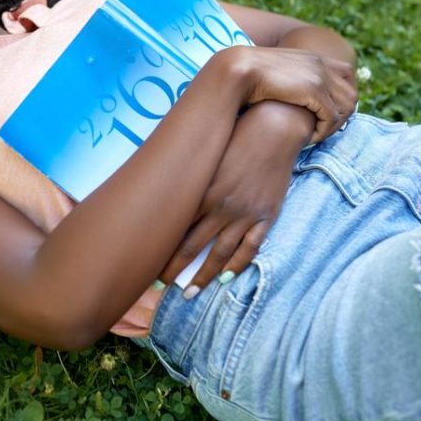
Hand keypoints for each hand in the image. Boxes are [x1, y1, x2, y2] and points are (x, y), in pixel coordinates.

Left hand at [156, 101, 311, 293]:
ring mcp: (245, 213)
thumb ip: (185, 176)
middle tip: (159, 286)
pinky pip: (250, 247)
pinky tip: (226, 278)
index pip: (175, 228)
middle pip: (192, 246)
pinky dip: (238, 265)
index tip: (146, 264)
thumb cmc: (234, 135)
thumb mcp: (204, 153)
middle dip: (174, 269)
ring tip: (190, 294)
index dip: (160, 249)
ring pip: (220, 253)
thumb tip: (162, 191)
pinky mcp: (267, 215)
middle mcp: (221, 206)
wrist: (274, 126)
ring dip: (204, 276)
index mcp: (201, 190)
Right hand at [223, 46, 356, 142]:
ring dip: (333, 126)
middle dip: (341, 116)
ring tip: (316, 135)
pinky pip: (331, 118)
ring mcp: (321, 76)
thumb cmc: (249, 76)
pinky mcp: (315, 91)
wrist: (240, 69)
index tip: (330, 112)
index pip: (347, 74)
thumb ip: (291, 79)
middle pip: (351, 94)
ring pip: (345, 108)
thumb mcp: (276, 73)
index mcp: (313, 57)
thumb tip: (293, 93)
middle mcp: (321, 64)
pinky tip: (308, 138)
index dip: (343, 95)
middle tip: (323, 129)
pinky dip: (323, 132)